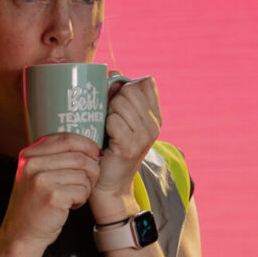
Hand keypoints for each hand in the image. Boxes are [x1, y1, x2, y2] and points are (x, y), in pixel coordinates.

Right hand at [0, 132, 101, 248]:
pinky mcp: (52, 196)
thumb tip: (87, 146)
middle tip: (88, 181)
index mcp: (29, 155)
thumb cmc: (34, 204)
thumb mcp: (34, 174)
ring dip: (85, 187)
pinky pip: (82, 190)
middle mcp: (32, 164)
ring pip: (83, 174)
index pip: (66, 138)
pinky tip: (69, 205)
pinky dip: (81, 199)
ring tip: (73, 196)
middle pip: (79, 157)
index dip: (87, 144)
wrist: (21, 232)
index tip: (95, 154)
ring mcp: (41, 180)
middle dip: (91, 170)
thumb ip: (52, 157)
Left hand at [93, 74, 160, 204]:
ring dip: (106, 112)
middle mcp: (153, 125)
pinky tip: (104, 137)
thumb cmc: (107, 148)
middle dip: (113, 97)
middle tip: (106, 117)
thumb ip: (117, 95)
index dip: (127, 84)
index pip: (146, 83)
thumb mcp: (118, 120)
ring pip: (120, 103)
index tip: (116, 99)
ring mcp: (144, 137)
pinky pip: (113, 121)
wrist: (108, 185)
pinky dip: (104, 125)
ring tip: (105, 129)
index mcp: (153, 116)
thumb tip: (113, 70)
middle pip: (131, 89)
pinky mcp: (130, 147)